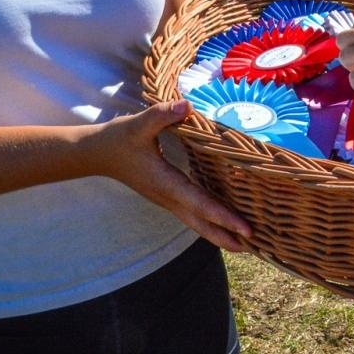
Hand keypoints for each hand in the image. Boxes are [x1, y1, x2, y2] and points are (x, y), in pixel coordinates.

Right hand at [94, 101, 252, 251]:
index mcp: (165, 182)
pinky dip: (209, 223)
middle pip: (201, 223)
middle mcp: (168, 197)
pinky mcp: (166, 197)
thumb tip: (186, 107)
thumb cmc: (119, 138)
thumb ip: (162, 115)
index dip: (223, 216)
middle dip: (227, 236)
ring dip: (220, 234)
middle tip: (256, 246)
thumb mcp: (138, 124)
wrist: (97, 154)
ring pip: (196, 223)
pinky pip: (192, 215)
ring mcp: (166, 200)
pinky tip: (222, 224)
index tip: (246, 229)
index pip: (199, 203)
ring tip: (246, 244)